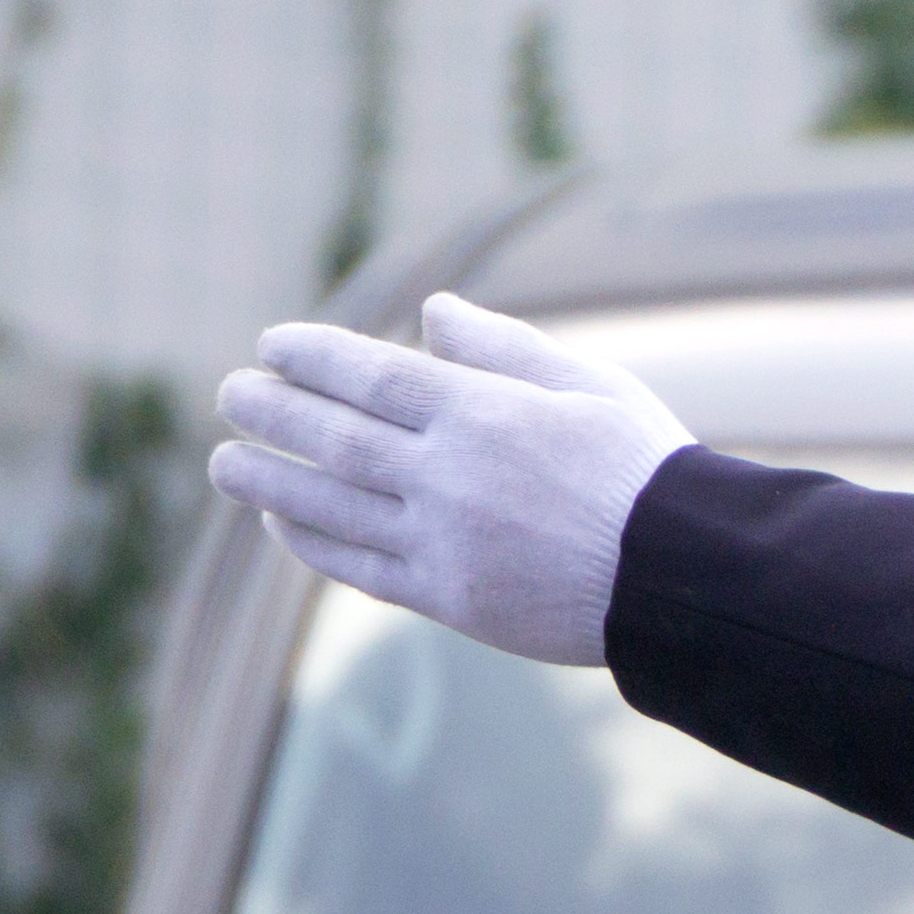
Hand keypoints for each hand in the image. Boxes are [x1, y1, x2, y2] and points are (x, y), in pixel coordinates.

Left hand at [207, 293, 692, 666]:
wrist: (689, 579)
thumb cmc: (647, 472)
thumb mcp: (593, 386)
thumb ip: (506, 349)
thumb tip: (432, 315)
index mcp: (487, 414)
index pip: (371, 376)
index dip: (311, 357)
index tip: (273, 346)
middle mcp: (452, 476)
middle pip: (333, 436)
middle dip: (270, 410)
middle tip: (230, 394)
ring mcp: (445, 541)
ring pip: (328, 503)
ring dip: (266, 477)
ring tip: (224, 459)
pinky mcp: (449, 598)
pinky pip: (356, 566)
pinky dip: (307, 540)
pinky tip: (279, 518)